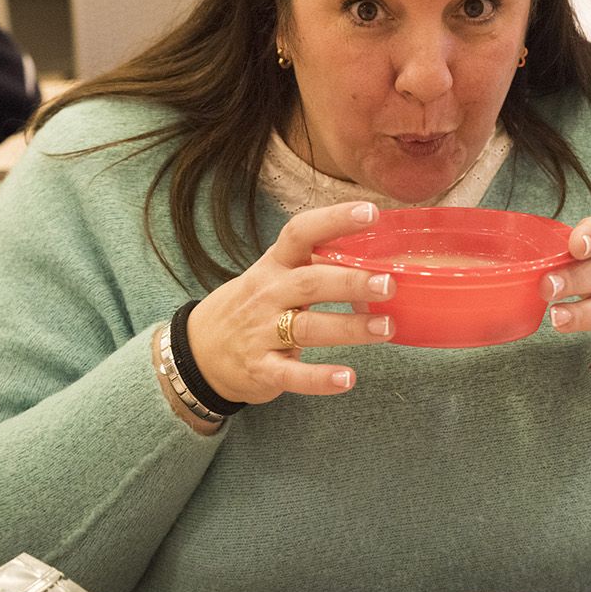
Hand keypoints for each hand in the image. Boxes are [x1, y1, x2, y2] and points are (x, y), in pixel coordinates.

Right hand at [184, 201, 397, 404]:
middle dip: (351, 282)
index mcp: (275, 265)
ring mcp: (262, 332)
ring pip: (308, 328)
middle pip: (311, 282)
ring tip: (386, 327)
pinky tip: (346, 379)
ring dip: (349, 328)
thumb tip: (377, 256)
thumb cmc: (254, 306)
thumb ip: (317, 266)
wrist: (200, 351)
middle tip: (389, 284)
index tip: (370, 212)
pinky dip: (319, 378)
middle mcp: (268, 294)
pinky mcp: (261, 368)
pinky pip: (292, 374)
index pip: (301, 232)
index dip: (334, 220)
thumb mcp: (275, 276)